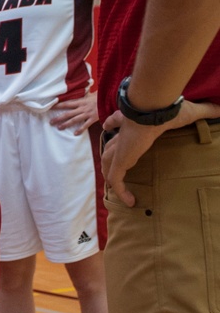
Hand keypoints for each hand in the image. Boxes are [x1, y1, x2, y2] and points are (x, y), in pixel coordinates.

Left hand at [50, 90, 97, 133]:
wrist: (110, 99)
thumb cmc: (100, 97)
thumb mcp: (90, 94)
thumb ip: (83, 95)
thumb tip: (77, 92)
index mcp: (80, 101)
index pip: (66, 103)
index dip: (58, 105)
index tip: (50, 107)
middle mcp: (82, 108)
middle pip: (68, 113)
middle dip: (59, 118)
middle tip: (51, 122)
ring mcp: (87, 113)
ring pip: (74, 120)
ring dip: (66, 124)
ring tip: (59, 128)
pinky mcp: (93, 118)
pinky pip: (85, 125)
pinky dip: (80, 129)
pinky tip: (75, 134)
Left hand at [102, 99, 219, 205]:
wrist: (152, 111)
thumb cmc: (168, 110)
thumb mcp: (189, 111)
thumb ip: (204, 110)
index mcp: (133, 121)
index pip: (119, 122)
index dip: (114, 124)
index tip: (111, 127)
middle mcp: (123, 134)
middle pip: (110, 146)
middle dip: (110, 155)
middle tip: (114, 165)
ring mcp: (119, 148)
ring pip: (107, 162)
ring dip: (110, 174)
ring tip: (118, 187)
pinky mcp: (120, 160)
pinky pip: (116, 180)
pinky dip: (121, 191)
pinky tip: (130, 202)